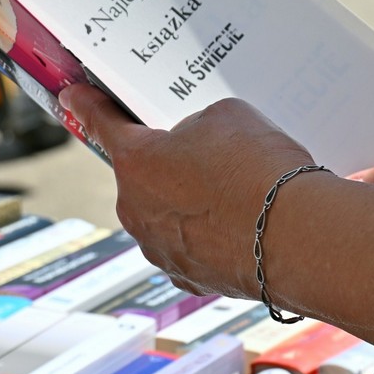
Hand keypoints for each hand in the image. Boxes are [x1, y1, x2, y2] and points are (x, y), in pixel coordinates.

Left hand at [58, 84, 314, 298]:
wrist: (300, 239)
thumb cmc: (261, 172)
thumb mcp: (227, 116)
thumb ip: (196, 125)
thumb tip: (195, 142)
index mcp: (134, 162)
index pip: (100, 122)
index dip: (87, 105)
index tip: (73, 97)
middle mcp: (134, 209)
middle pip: (143, 174)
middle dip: (170, 164)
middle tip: (213, 157)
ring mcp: (157, 248)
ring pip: (167, 213)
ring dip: (192, 203)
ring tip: (238, 195)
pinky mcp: (187, 276)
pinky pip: (191, 246)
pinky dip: (211, 236)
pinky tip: (242, 226)